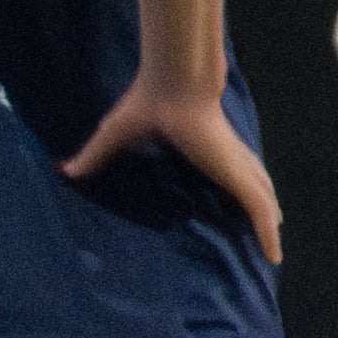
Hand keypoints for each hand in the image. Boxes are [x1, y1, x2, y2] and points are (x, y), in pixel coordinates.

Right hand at [62, 78, 282, 262]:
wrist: (174, 82)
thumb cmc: (148, 102)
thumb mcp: (115, 135)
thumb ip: (95, 156)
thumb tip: (63, 170)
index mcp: (205, 143)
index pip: (224, 166)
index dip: (231, 181)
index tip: (231, 199)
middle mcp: (227, 156)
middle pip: (251, 183)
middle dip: (259, 203)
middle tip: (263, 225)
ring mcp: (236, 166)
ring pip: (262, 200)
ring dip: (268, 220)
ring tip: (273, 240)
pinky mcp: (240, 174)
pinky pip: (260, 211)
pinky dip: (268, 234)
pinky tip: (274, 255)